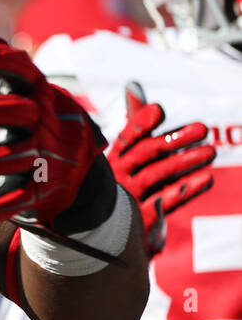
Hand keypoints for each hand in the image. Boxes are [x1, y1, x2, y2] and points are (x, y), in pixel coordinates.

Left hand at [0, 0, 109, 232]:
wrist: (73, 172)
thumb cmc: (20, 106)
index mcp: (34, 89)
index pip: (24, 70)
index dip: (10, 60)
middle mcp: (43, 120)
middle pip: (19, 112)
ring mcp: (43, 159)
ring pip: (13, 159)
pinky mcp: (38, 194)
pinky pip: (10, 203)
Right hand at [109, 82, 213, 254]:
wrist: (109, 234)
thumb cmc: (122, 186)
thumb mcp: (126, 154)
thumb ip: (134, 121)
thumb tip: (134, 85)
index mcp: (111, 160)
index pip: (126, 138)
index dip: (141, 123)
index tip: (159, 109)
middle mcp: (117, 177)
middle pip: (147, 154)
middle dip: (174, 139)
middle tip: (202, 129)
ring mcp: (128, 198)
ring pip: (159, 175)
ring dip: (187, 161)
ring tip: (210, 151)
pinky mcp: (142, 219)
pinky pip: (166, 201)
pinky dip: (187, 190)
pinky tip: (205, 179)